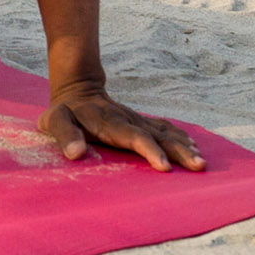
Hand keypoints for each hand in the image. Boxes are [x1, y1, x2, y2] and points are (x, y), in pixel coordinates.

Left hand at [39, 84, 204, 171]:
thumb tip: (76, 153)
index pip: (133, 136)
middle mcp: (128, 120)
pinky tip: (192, 146)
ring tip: (200, 161)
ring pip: (164, 131)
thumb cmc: (64, 111)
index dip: (148, 149)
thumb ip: (64, 135)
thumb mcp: (55, 121)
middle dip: (178, 151)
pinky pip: (163, 128)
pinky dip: (179, 136)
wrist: (77, 87)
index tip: (163, 166)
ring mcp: (136, 120)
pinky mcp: (140, 121)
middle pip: (157, 135)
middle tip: (198, 166)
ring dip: (183, 145)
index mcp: (109, 123)